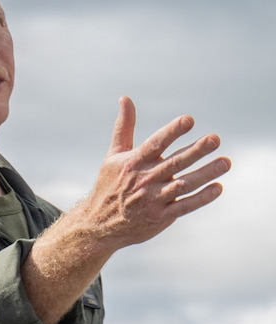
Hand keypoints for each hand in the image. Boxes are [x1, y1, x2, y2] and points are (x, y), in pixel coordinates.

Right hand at [22, 97, 230, 323]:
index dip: (172, 132)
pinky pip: (184, 206)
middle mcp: (145, 180)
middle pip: (175, 163)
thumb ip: (124, 127)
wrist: (98, 224)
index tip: (189, 120)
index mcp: (134, 162)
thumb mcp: (114, 155)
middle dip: (196, 151)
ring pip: (184, 184)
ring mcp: (153, 200)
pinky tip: (217, 187)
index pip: (155, 144)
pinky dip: (201, 198)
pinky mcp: (160, 217)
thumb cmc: (109, 185)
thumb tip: (125, 98)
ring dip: (206, 173)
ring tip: (226, 162)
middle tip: (215, 139)